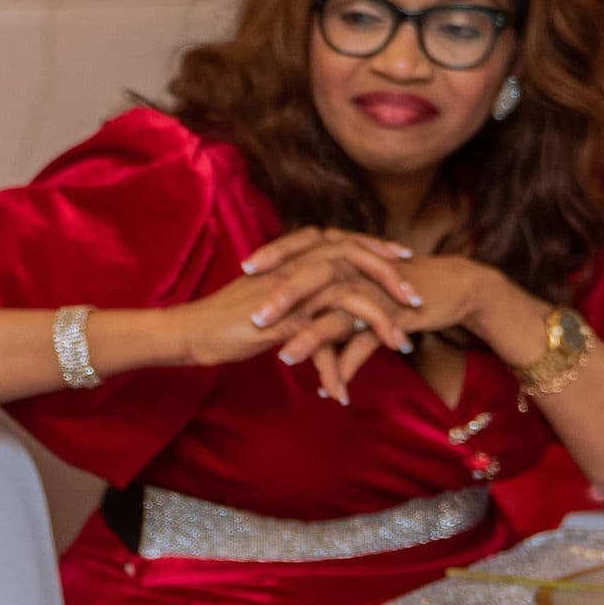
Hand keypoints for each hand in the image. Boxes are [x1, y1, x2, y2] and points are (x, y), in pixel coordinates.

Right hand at [170, 228, 421, 384]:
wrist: (187, 333)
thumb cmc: (219, 321)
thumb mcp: (262, 300)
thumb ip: (289, 294)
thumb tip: (310, 302)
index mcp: (289, 260)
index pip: (340, 242)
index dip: (373, 249)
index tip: (401, 257)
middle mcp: (292, 269)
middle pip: (353, 258)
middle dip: (390, 276)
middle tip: (416, 297)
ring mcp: (288, 292)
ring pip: (348, 292)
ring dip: (382, 315)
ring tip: (403, 341)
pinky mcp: (283, 320)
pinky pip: (328, 329)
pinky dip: (352, 347)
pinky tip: (366, 361)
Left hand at [263, 249, 515, 405]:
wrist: (452, 287)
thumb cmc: (395, 286)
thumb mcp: (355, 282)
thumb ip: (325, 288)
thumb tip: (289, 301)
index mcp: (345, 255)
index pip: (304, 246)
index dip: (275, 254)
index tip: (243, 268)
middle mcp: (359, 267)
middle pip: (316, 275)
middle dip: (284, 297)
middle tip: (255, 319)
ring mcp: (378, 289)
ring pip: (341, 309)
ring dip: (313, 336)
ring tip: (285, 359)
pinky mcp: (398, 312)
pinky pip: (369, 340)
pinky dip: (351, 364)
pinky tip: (333, 388)